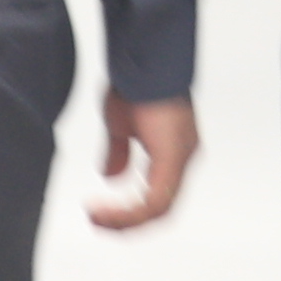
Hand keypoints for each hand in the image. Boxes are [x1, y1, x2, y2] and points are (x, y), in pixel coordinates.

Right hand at [86, 92, 201, 230]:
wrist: (143, 57)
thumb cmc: (135, 82)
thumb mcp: (120, 124)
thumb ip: (119, 152)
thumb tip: (111, 176)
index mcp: (173, 151)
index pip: (156, 195)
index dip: (129, 211)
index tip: (99, 214)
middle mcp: (183, 157)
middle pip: (160, 206)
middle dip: (126, 221)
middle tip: (97, 223)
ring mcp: (181, 157)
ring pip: (158, 207)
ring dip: (125, 220)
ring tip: (98, 219)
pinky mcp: (173, 157)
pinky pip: (156, 200)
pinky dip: (130, 210)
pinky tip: (107, 210)